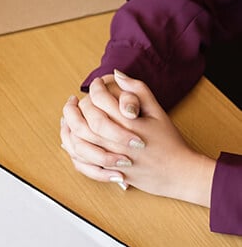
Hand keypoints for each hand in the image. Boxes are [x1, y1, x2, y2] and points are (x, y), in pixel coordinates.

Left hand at [60, 71, 214, 205]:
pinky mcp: (108, 173)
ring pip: (78, 143)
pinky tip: (69, 139)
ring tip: (67, 118)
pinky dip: (72, 150)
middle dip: (73, 108)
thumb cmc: (169, 141)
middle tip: (72, 100)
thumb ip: (138, 91)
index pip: (100, 101)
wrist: (179, 173)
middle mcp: (116, 142)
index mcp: (129, 124)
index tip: (94, 84)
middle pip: (83, 122)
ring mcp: (111, 159)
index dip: (94, 89)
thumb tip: (116, 74)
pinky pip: (81, 163)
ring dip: (68, 128)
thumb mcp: (158, 112)